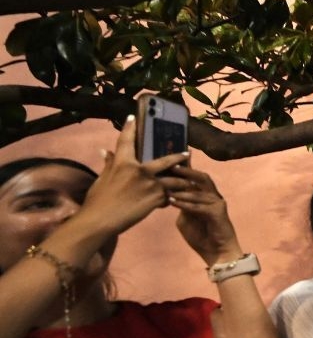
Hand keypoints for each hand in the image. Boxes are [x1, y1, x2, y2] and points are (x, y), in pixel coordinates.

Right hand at [68, 119, 189, 240]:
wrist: (100, 220)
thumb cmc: (97, 201)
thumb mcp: (102, 180)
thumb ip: (109, 164)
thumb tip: (104, 151)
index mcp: (122, 163)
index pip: (126, 141)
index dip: (130, 128)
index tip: (134, 117)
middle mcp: (139, 169)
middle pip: (165, 160)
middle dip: (178, 157)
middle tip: (188, 153)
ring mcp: (150, 183)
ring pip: (173, 180)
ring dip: (182, 182)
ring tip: (190, 182)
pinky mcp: (156, 197)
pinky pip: (167, 196)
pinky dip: (168, 199)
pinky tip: (170, 201)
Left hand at [166, 166, 241, 265]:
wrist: (217, 253)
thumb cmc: (201, 237)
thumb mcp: (185, 219)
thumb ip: (181, 206)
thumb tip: (172, 196)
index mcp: (205, 196)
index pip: (196, 178)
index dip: (187, 167)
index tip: (173, 159)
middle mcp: (213, 196)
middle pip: (201, 178)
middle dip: (187, 171)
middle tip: (172, 166)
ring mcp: (217, 203)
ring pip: (198, 192)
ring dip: (181, 190)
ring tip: (167, 187)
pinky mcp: (218, 212)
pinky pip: (199, 206)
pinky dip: (185, 204)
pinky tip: (173, 202)